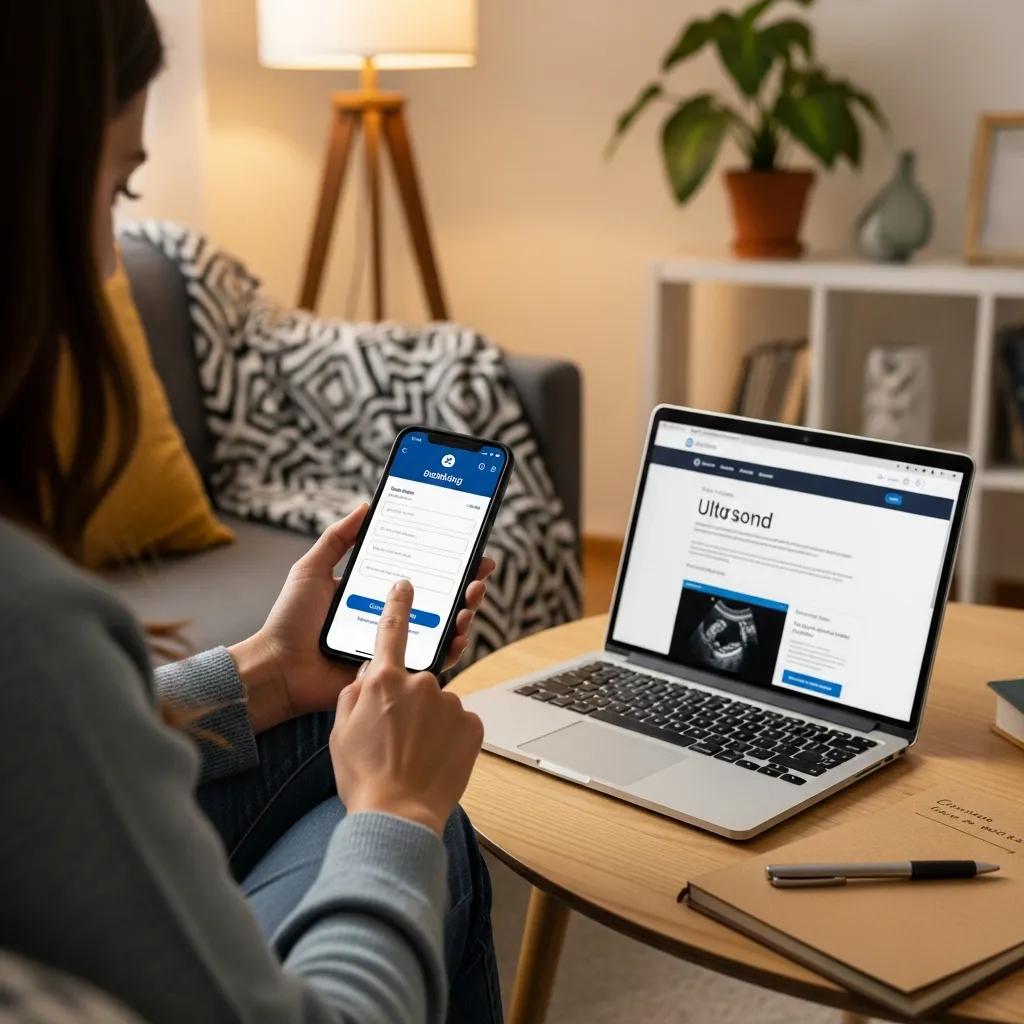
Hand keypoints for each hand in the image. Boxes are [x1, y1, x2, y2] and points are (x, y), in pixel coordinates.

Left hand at [229, 504, 495, 733]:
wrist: (279, 668)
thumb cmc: (291, 622)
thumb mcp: (312, 569)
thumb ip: (338, 538)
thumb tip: (365, 506)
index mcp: (376, 592)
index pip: (421, 573)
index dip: (448, 561)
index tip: (469, 547)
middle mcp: (392, 618)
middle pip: (441, 598)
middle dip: (467, 583)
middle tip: (480, 572)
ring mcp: (397, 645)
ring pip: (444, 627)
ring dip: (466, 611)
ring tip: (471, 598)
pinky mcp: (397, 672)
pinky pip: (433, 661)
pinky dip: (452, 647)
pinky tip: (459, 633)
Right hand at [330, 579, 483, 835]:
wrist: (398, 815)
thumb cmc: (364, 776)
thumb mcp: (341, 729)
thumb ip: (356, 691)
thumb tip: (371, 673)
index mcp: (384, 681)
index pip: (392, 631)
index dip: (399, 604)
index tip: (406, 586)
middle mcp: (421, 684)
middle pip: (417, 682)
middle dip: (408, 704)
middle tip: (395, 742)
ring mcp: (451, 703)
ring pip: (439, 705)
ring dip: (429, 723)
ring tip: (414, 758)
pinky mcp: (473, 724)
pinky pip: (459, 723)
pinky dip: (449, 738)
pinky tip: (434, 760)